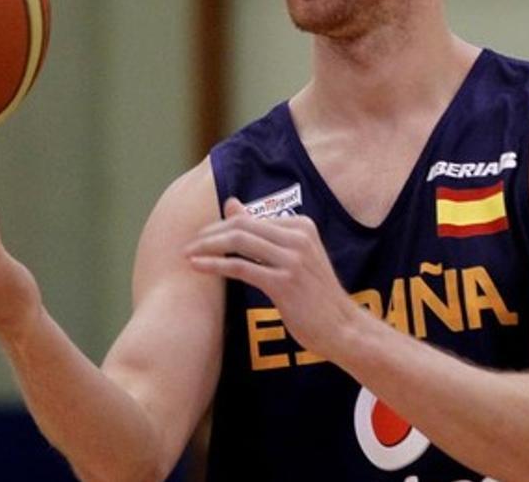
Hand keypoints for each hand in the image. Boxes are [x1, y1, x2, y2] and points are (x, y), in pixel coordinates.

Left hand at [184, 198, 359, 359]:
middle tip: (189, 244)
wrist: (341, 326)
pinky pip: (241, 267)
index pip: (251, 218)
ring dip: (208, 247)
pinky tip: (197, 267)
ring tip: (187, 254)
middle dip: (210, 234)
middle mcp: (299, 237)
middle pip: (242, 226)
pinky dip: (215, 265)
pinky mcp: (284, 282)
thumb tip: (231, 202)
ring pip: (239, 242)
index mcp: (302, 225)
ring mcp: (293, 259)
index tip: (202, 238)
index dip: (221, 226)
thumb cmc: (315, 294)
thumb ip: (262, 230)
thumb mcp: (293, 255)